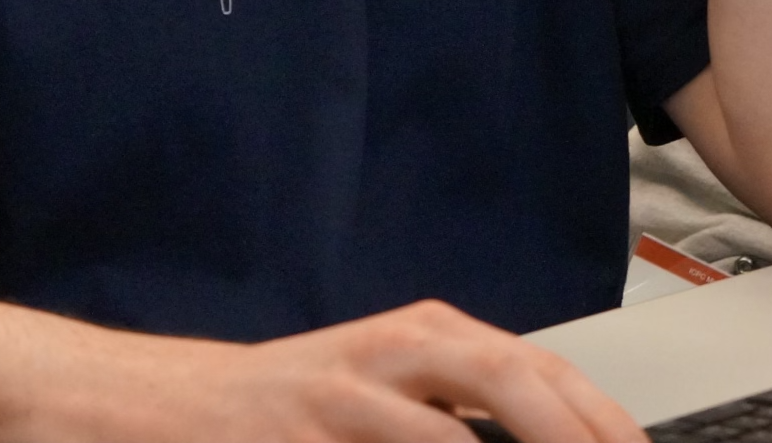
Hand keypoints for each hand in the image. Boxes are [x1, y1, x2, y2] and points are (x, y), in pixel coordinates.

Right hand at [76, 299, 644, 442]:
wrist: (165, 405)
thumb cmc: (284, 414)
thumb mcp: (383, 405)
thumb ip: (454, 421)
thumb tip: (548, 440)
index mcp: (432, 339)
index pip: (551, 375)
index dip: (606, 424)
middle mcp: (404, 345)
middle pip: (526, 379)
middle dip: (586, 435)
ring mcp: (356, 383)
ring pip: (468, 413)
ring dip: (537, 442)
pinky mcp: (314, 416)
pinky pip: (406, 440)